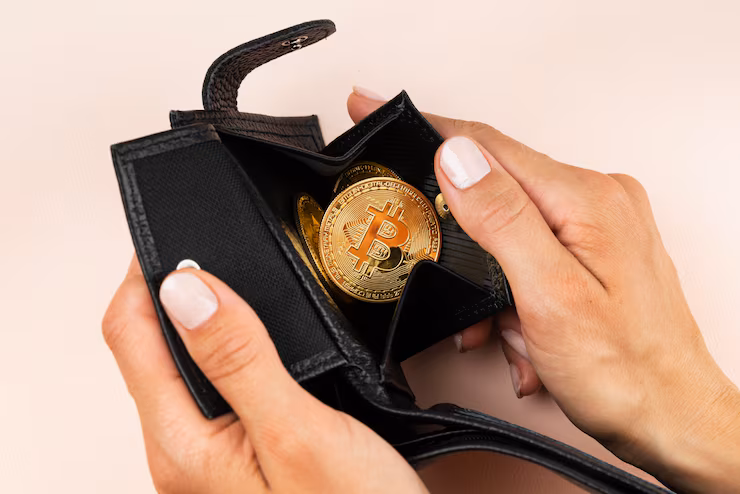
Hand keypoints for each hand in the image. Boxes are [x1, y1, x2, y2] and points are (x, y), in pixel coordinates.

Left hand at [102, 258, 426, 493]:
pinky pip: (216, 386)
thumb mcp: (299, 433)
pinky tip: (261, 334)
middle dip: (171, 289)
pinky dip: (231, 347)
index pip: (130, 335)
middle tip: (207, 244)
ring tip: (233, 277)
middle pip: (148, 348)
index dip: (144, 273)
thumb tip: (187, 289)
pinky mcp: (241, 455)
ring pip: (185, 366)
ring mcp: (211, 456)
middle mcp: (185, 452)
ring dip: (203, 316)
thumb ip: (240, 361)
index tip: (173, 231)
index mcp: (182, 443)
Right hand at [348, 87, 739, 492]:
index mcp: (585, 199)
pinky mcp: (594, 248)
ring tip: (505, 331)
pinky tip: (524, 331)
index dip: (424, 127)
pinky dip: (513, 292)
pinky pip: (529, 252)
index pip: (485, 145)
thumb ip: (502, 219)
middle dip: (462, 244)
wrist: (670, 418)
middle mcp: (597, 200)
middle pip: (495, 187)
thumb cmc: (625, 371)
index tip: (372, 106)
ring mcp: (598, 224)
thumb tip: (457, 158)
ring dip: (491, 284)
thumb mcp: (550, 296)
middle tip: (457, 287)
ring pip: (507, 230)